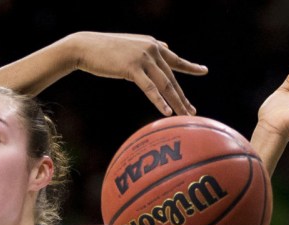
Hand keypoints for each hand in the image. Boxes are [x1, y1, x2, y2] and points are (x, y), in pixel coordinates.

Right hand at [70, 31, 207, 115]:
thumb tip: (164, 47)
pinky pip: (150, 88)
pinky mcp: (133, 68)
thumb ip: (146, 50)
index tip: (204, 71)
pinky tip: (167, 111)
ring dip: (176, 102)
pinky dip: (159, 101)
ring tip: (185, 115)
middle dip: (182, 96)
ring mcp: (144, 58)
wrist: (85, 47)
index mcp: (153, 45)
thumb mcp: (129, 47)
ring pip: (165, 84)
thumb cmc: (104, 49)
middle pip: (172, 77)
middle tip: (192, 111)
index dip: (190, 66)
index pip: (175, 59)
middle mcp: (152, 49)